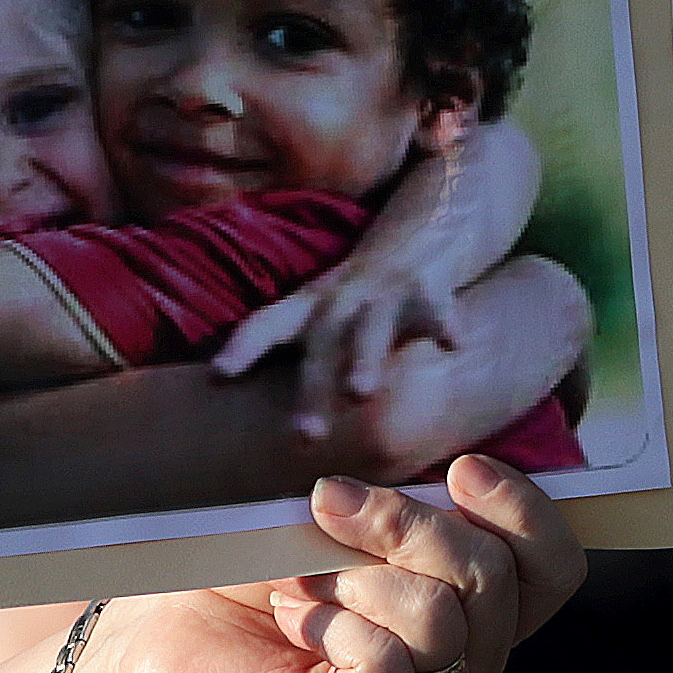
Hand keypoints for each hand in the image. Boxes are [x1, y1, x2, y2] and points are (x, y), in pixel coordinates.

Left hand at [53, 460, 584, 672]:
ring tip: (295, 581)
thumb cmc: (242, 575)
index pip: (553, 572)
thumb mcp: (340, 521)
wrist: (146, 646)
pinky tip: (293, 624)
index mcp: (470, 622)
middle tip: (327, 504)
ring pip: (441, 623)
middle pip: (494, 583)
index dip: (527, 511)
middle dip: (409, 524)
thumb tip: (463, 465)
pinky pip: (389, 672)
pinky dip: (334, 626)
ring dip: (355, 575)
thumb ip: (410, 503)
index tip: (460, 466)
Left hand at [216, 254, 470, 426]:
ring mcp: (384, 293)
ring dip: (363, 359)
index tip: (219, 373)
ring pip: (370, 328)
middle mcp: (342, 300)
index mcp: (309, 308)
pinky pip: (436, 309)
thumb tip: (243, 421)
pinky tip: (452, 344)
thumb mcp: (318, 318)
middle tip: (303, 436)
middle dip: (312, 389)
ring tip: (359, 393)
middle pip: (320, 344)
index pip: (267, 325)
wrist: (417, 237)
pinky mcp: (428, 288)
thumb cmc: (355, 299)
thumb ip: (294, 359)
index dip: (244, 346)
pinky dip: (444, 325)